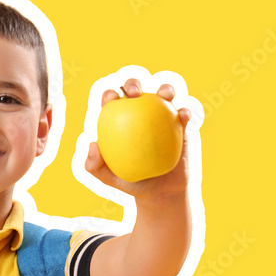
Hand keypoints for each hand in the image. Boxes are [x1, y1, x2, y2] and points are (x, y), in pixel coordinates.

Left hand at [84, 78, 190, 199]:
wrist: (160, 191)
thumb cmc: (132, 183)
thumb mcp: (109, 179)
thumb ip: (95, 166)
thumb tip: (92, 144)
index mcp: (120, 121)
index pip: (112, 102)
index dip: (109, 94)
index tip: (111, 99)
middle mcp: (140, 115)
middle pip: (136, 91)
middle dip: (133, 83)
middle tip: (135, 93)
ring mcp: (161, 117)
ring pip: (164, 95)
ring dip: (165, 89)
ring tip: (165, 95)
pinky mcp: (179, 125)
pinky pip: (183, 115)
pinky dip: (184, 111)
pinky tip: (183, 115)